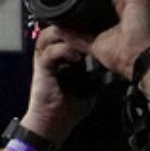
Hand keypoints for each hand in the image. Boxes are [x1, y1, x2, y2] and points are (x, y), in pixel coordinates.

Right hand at [22, 23, 97, 142]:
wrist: (51, 124)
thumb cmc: (68, 110)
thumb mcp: (87, 90)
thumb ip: (94, 76)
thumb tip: (109, 69)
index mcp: (60, 60)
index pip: (64, 36)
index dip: (74, 29)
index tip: (90, 27)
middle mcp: (49, 56)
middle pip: (54, 30)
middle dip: (68, 26)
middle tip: (84, 28)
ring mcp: (43, 61)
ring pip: (48, 36)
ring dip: (64, 35)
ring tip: (79, 40)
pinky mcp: (40, 69)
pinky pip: (49, 53)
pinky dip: (62, 51)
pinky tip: (75, 56)